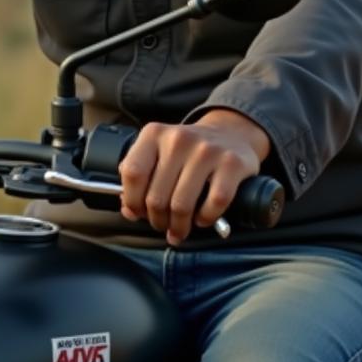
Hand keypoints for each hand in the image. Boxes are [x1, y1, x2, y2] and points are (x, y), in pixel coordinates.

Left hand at [118, 109, 269, 245]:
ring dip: (179, 226)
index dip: (132, 201)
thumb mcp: (158, 151)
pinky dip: (206, 218)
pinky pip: (213, 204)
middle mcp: (180, 139)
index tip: (139, 212)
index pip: (133, 173)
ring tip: (180, 228)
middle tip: (163, 224)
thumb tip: (129, 210)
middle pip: (156, 197)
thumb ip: (140, 176)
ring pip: (182, 205)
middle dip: (157, 220)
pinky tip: (203, 217)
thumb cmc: (188, 151)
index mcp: (155, 134)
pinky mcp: (232, 164)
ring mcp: (207, 150)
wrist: (230, 133)